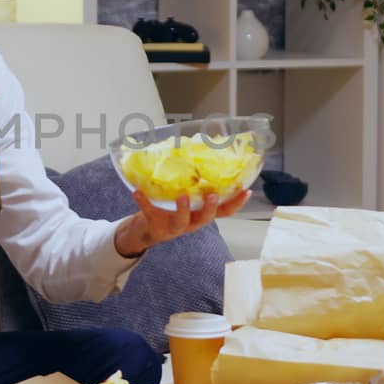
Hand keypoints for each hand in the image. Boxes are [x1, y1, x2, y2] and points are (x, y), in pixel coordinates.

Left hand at [113, 189, 250, 257]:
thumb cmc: (169, 209)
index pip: (224, 211)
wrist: (145, 231)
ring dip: (182, 209)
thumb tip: (203, 153)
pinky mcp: (154, 224)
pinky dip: (143, 201)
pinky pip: (148, 212)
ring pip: (181, 221)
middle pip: (205, 219)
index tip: (247, 190)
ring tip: (182, 196)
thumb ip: (195, 185)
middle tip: (213, 196)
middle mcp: (190, 223)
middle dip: (210, 208)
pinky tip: (137, 191)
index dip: (236, 203)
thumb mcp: (186, 200)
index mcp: (200, 214)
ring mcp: (172, 226)